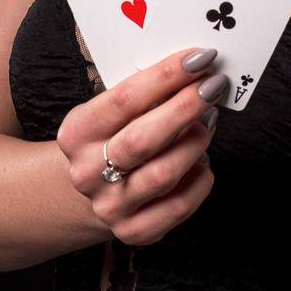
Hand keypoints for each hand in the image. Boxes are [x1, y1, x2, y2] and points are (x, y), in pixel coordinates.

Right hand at [57, 47, 226, 245]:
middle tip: (213, 85)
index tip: (199, 58)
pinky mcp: (134, 232)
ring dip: (195, 142)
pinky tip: (201, 159)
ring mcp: (109, 207)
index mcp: (76, 134)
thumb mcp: (112, 113)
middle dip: (185, 107)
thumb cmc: (113, 138)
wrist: (94, 191)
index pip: (124, 99)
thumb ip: (146, 95)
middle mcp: (87, 173)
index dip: (166, 76)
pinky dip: (200, 177)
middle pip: (143, 139)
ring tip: (208, 121)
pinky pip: (180, 204)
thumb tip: (197, 72)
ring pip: (164, 174)